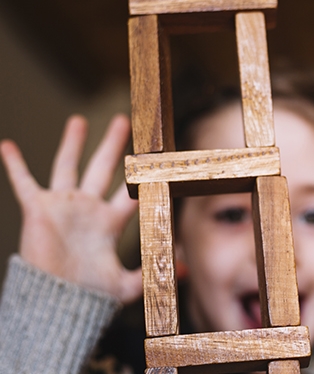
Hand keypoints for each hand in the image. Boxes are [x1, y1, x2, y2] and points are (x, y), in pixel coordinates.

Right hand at [0, 114, 141, 303]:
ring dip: (72, 143)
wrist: (55, 302)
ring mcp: (63, 207)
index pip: (131, 192)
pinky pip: (23, 183)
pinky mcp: (38, 211)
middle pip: (103, 168)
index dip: (145, 177)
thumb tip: (186, 268)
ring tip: (79, 120)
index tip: (156, 157)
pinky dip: (15, 165)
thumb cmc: (89, 296)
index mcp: (110, 223)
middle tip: (123, 120)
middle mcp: (88, 209)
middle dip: (113, 145)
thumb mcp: (126, 285)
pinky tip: (8, 145)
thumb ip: (153, 273)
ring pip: (68, 166)